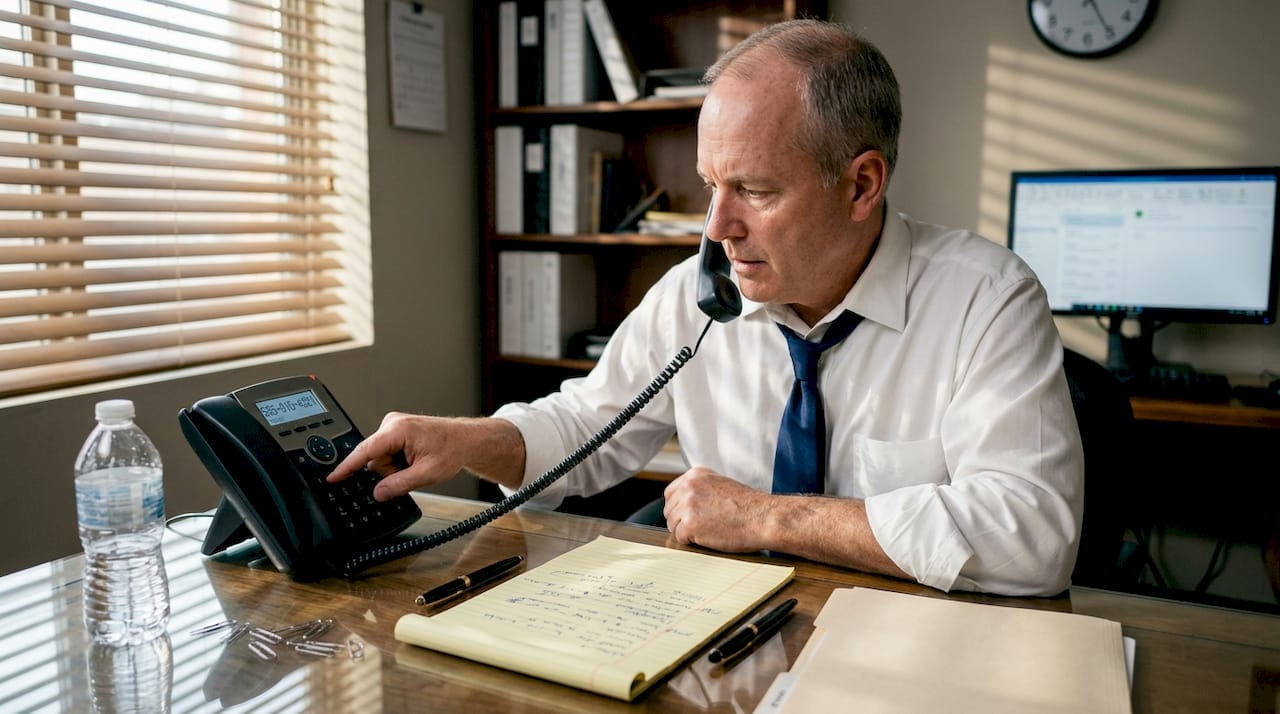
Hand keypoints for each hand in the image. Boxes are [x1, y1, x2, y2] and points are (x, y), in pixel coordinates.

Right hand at [328, 412, 476, 500]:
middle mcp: (392, 424)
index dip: (346, 467)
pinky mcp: (396, 432)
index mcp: (398, 430)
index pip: (365, 451)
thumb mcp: (426, 474)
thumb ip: (399, 485)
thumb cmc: (452, 450)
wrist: (466, 440)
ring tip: (417, 463)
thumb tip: (378, 493)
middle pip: (374, 460)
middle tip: (413, 471)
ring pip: (380, 459)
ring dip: (395, 468)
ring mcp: (393, 426)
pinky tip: (413, 460)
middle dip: (390, 472)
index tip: (332, 478)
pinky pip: (387, 454)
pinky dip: (398, 462)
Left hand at [662, 467, 770, 551]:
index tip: (689, 515)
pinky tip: (709, 537)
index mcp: (696, 475)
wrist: (763, 518)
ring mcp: (688, 505)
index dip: (679, 508)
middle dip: (681, 521)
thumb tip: (685, 503)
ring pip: (673, 525)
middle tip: (701, 526)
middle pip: (669, 510)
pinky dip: (692, 542)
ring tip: (709, 531)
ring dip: (687, 532)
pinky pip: (680, 538)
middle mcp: (689, 487)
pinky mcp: (690, 524)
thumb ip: (701, 490)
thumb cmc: (750, 506)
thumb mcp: (721, 486)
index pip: (671, 493)